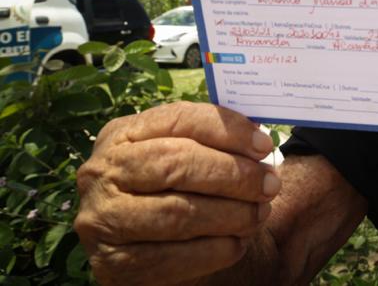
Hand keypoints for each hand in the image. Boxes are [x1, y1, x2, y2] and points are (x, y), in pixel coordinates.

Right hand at [74, 101, 280, 284]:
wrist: (134, 243)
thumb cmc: (169, 188)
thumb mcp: (179, 154)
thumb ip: (210, 142)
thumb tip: (258, 143)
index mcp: (122, 135)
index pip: (179, 119)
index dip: (227, 131)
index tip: (265, 146)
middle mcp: (102, 173)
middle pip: (176, 165)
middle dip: (233, 175)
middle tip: (270, 185)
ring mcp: (102, 219)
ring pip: (176, 214)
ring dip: (230, 215)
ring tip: (258, 215)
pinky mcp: (111, 263)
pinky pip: (171, 258)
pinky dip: (213, 251)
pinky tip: (237, 244)